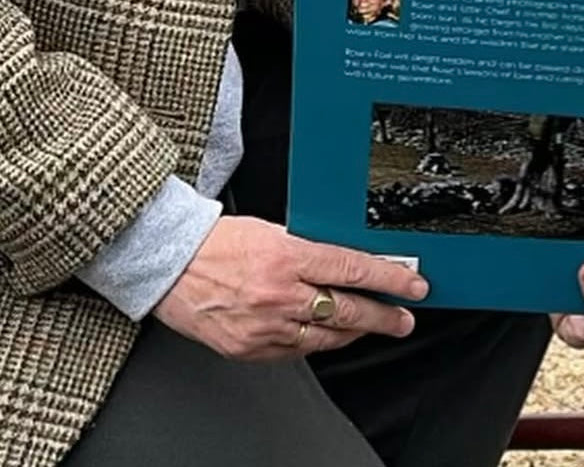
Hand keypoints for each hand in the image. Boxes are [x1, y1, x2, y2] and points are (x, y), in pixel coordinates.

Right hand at [153, 215, 426, 360]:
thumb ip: (309, 246)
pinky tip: (331, 336)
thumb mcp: (272, 231)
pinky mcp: (250, 349)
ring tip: (374, 326)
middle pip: (346, 310)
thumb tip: (349, 258)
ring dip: (355, 332)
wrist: (170, 266)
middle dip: (383, 316)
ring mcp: (264, 326)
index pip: (353, 269)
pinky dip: (318, 343)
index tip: (413, 285)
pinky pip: (296, 351)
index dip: (389, 280)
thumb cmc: (219, 242)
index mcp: (287, 257)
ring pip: (325, 336)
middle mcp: (279, 294)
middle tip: (405, 318)